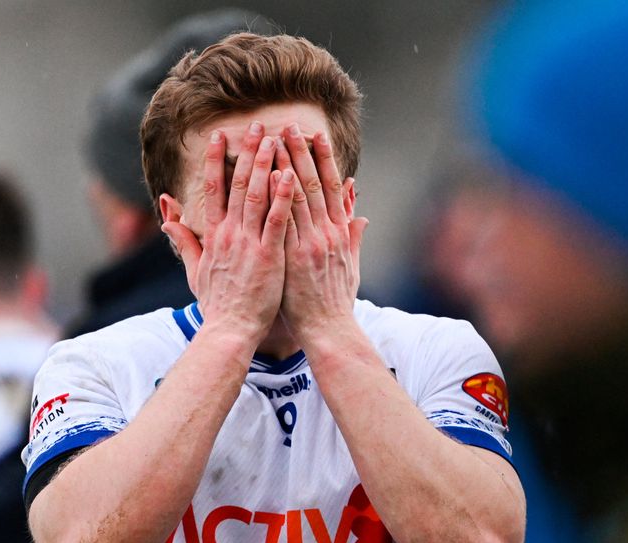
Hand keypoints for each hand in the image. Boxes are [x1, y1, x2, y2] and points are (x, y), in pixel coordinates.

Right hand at [162, 122, 296, 345]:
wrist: (230, 331)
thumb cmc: (217, 304)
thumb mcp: (194, 270)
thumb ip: (183, 241)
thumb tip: (166, 218)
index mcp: (214, 236)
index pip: (214, 190)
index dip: (217, 161)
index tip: (221, 137)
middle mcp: (230, 234)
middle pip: (238, 184)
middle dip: (247, 152)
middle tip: (257, 125)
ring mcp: (249, 244)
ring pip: (258, 195)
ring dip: (266, 164)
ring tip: (276, 138)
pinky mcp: (269, 256)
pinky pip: (277, 220)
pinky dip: (282, 196)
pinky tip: (290, 175)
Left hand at [275, 123, 368, 345]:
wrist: (329, 330)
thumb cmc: (336, 301)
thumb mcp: (351, 266)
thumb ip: (354, 237)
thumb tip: (360, 215)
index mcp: (340, 232)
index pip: (331, 187)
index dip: (323, 159)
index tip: (315, 136)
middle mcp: (327, 233)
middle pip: (312, 184)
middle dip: (300, 153)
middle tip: (288, 126)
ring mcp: (310, 244)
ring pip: (296, 197)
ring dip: (283, 167)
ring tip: (272, 142)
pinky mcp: (294, 258)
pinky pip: (283, 223)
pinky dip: (277, 199)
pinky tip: (267, 178)